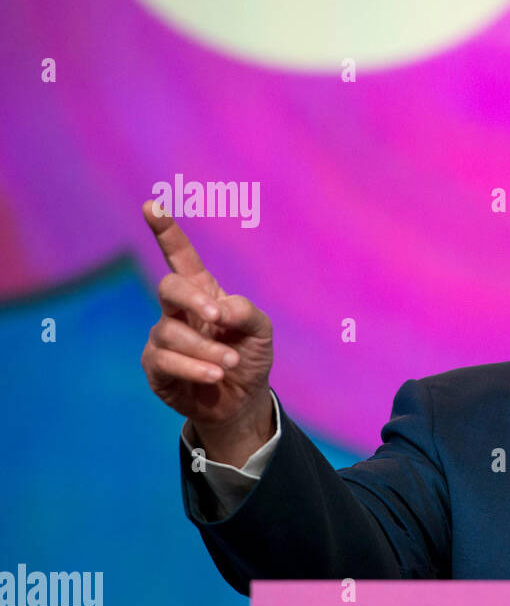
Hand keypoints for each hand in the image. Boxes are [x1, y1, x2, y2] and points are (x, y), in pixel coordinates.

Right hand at [140, 201, 273, 462]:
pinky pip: (166, 361)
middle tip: (217, 316)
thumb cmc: (249, 356)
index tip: (152, 205)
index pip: (181, 258)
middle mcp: (177, 311)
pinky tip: (215, 374)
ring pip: (171, 332)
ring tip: (231, 363)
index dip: (166, 232)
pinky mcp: (156, 367)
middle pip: (169, 287)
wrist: (242, 401)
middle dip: (192, 298)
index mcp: (203, 293)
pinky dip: (194, 367)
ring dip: (206, 348)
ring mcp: (163, 338)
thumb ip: (245, 312)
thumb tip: (219, 307)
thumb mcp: (261, 331)